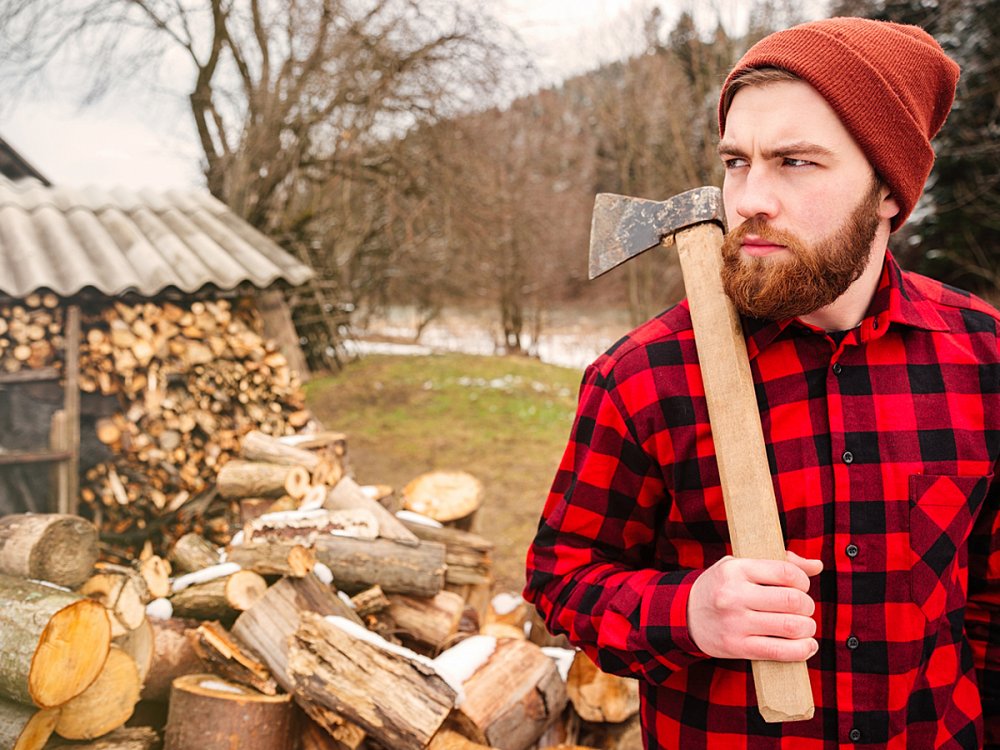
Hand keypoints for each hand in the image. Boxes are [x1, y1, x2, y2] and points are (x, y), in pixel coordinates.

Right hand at [687, 551, 821, 661]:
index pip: (786, 572)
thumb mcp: (740, 565)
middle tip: (803, 608)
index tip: (801, 586)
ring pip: (791, 627)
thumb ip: (779, 563)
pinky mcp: (737, 646)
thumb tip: (816, 566)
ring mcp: (735, 622)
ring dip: (807, 628)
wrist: (685, 614)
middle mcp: (734, 594)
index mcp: (735, 569)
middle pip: (792, 601)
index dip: (803, 581)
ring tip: (804, 626)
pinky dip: (802, 650)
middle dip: (807, 606)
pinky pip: (779, 651)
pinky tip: (806, 646)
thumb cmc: (721, 586)